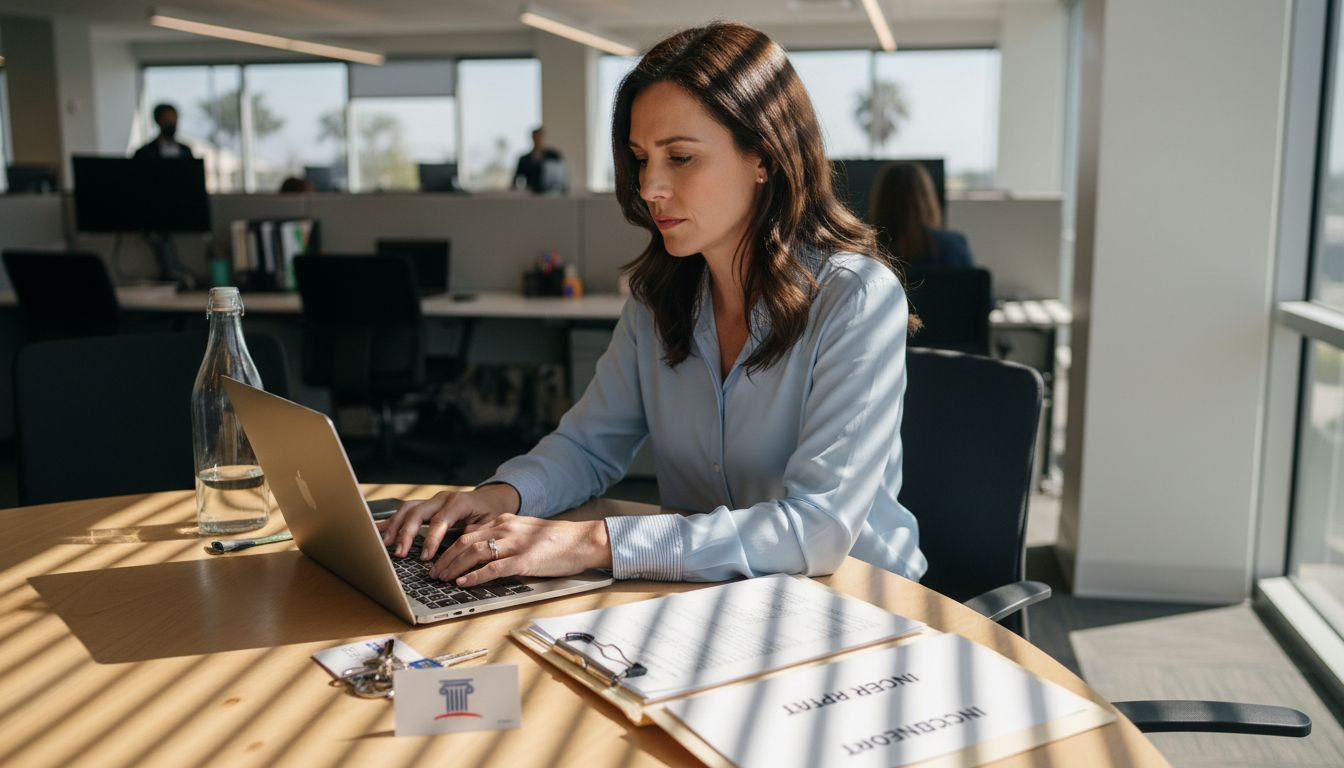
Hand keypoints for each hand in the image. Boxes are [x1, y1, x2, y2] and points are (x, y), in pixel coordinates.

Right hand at [376, 484, 520, 559]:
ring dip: (395, 526)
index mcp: (458, 502)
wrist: (491, 499)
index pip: (440, 520)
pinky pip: (404, 511)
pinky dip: (390, 520)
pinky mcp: (425, 505)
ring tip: (385, 544)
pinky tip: (376, 528)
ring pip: (407, 509)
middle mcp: (442, 498)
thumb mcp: (490, 523)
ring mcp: (431, 501)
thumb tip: (462, 546)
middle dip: (407, 533)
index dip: (431, 539)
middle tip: (400, 553)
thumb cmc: (491, 513)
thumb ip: (476, 533)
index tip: (426, 557)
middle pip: (418, 512)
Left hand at [430, 514, 612, 586]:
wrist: (584, 541)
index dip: (449, 547)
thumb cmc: (557, 541)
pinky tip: (463, 582)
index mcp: (505, 521)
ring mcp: (515, 544)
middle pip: (465, 541)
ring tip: (442, 578)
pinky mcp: (525, 560)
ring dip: (454, 566)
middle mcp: (506, 528)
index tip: (438, 560)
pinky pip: (493, 568)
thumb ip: (504, 537)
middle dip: (445, 558)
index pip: (468, 533)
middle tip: (433, 573)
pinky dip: (474, 576)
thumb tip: (481, 549)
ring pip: (474, 552)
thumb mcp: (525, 532)